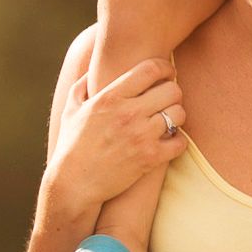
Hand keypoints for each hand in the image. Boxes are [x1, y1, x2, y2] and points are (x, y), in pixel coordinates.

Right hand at [42, 57, 186, 229]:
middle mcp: (128, 113)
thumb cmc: (72, 145)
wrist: (74, 183)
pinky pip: (180, 142)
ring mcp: (141, 136)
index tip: (166, 72)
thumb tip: (94, 69)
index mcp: (110, 97)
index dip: (164, 67)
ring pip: (179, 114)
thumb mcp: (71, 110)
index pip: (150, 69)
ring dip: (177, 116)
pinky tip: (169, 141)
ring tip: (169, 120)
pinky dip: (179, 141)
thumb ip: (83, 85)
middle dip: (173, 92)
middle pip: (172, 90)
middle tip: (168, 99)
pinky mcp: (150, 158)